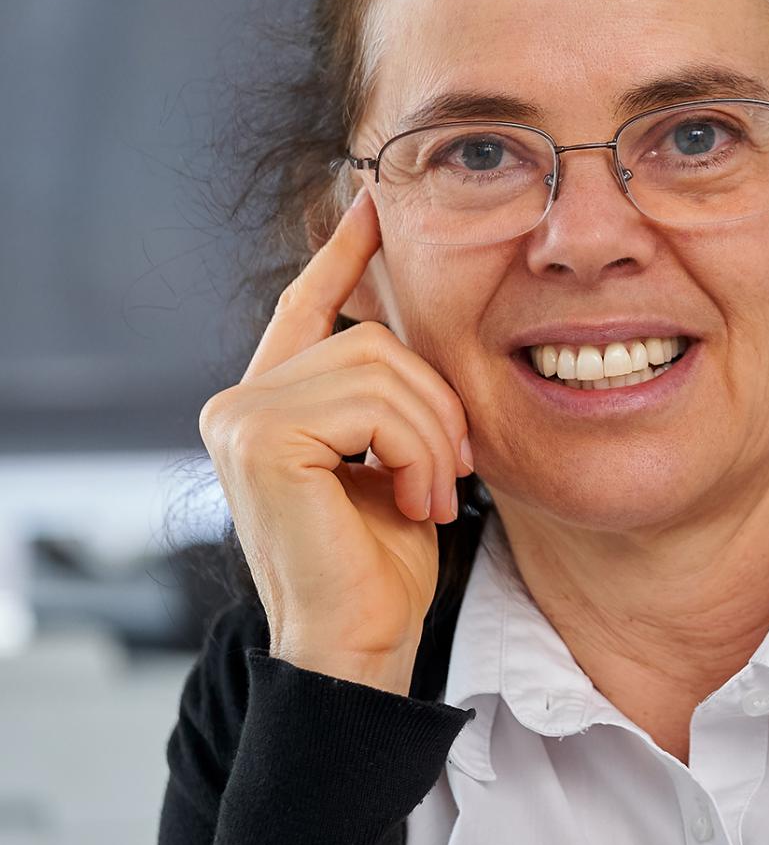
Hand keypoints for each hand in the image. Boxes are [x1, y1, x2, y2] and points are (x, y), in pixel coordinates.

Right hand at [198, 186, 473, 692]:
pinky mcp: (258, 437)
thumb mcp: (394, 460)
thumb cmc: (382, 562)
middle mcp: (242, 400)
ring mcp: (240, 416)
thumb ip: (386, 397)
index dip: (346, 252)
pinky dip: (416, 450)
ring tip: (435, 493)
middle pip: (372, 339)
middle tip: (452, 472)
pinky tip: (414, 501)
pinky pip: (374, 404)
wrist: (361, 642)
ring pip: (380, 367)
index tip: (374, 202)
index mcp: (275, 401)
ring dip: (432, 434)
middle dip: (435, 404)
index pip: (308, 304)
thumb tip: (405, 330)